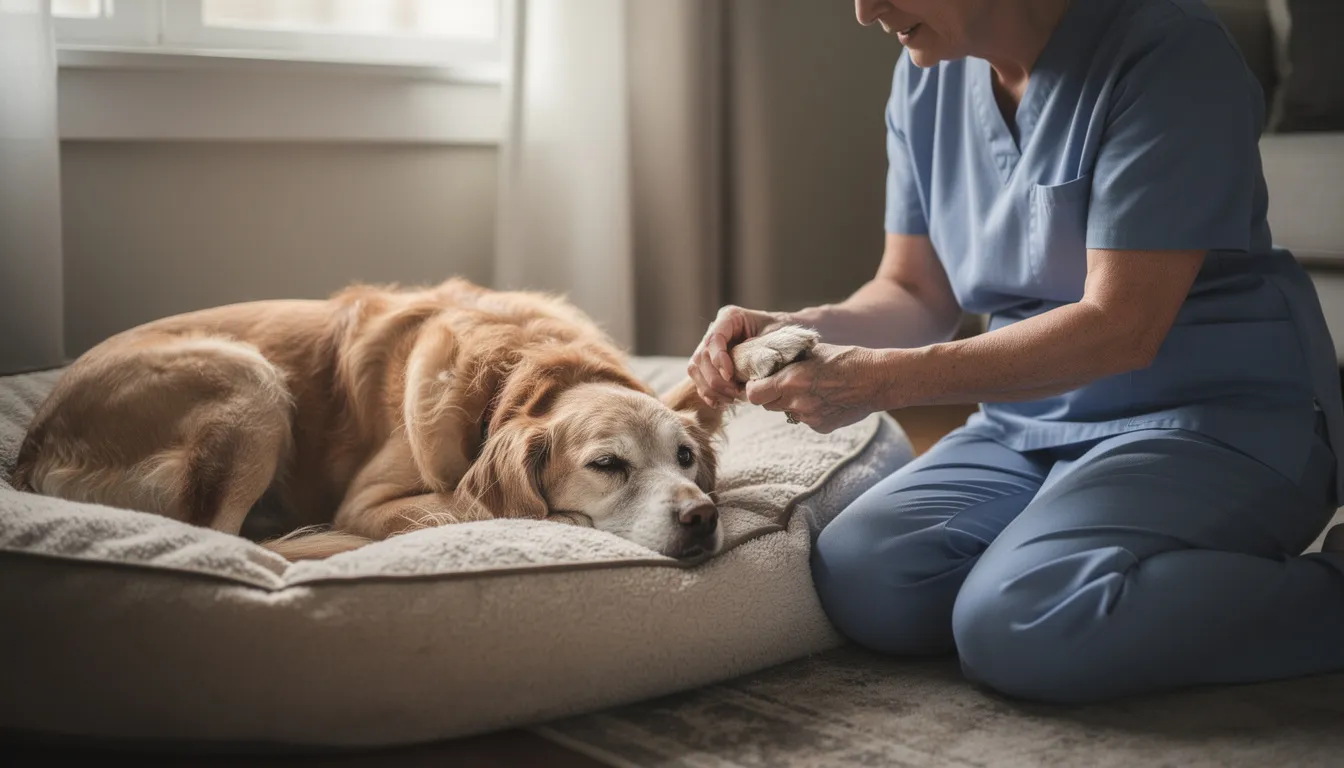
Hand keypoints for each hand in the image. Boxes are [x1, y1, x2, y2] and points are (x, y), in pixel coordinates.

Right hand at [689, 305, 792, 407]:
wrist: (789, 340)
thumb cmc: (784, 334)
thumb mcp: (777, 337)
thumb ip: (760, 348)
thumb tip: (743, 364)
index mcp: (731, 317)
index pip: (714, 339)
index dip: (718, 359)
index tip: (731, 376)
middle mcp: (717, 330)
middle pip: (701, 357)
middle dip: (716, 379)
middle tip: (735, 392)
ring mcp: (711, 348)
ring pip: (696, 369)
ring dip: (711, 388)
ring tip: (732, 398)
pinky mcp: (711, 364)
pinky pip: (700, 379)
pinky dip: (708, 393)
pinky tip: (721, 402)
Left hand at [744, 343, 886, 433]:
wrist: (877, 380)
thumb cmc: (845, 359)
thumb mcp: (812, 351)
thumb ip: (787, 360)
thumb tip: (765, 358)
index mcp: (790, 382)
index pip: (753, 394)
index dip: (754, 387)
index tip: (760, 380)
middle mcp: (797, 403)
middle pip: (767, 405)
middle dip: (771, 395)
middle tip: (784, 383)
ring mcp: (810, 418)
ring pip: (787, 413)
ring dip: (790, 403)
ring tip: (810, 388)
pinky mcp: (822, 427)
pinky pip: (805, 420)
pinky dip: (810, 411)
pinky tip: (826, 398)